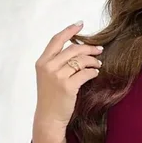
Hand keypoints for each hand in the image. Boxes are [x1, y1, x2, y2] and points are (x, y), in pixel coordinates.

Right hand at [33, 21, 102, 136]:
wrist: (49, 118)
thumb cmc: (51, 99)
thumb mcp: (48, 77)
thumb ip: (56, 63)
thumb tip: (75, 51)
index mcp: (42, 62)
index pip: (56, 40)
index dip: (69, 30)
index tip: (80, 24)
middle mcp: (48, 66)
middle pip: (72, 49)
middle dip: (88, 47)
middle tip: (99, 49)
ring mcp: (58, 76)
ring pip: (80, 60)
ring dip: (93, 60)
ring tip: (99, 63)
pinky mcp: (68, 86)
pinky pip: (85, 73)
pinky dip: (93, 71)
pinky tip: (96, 72)